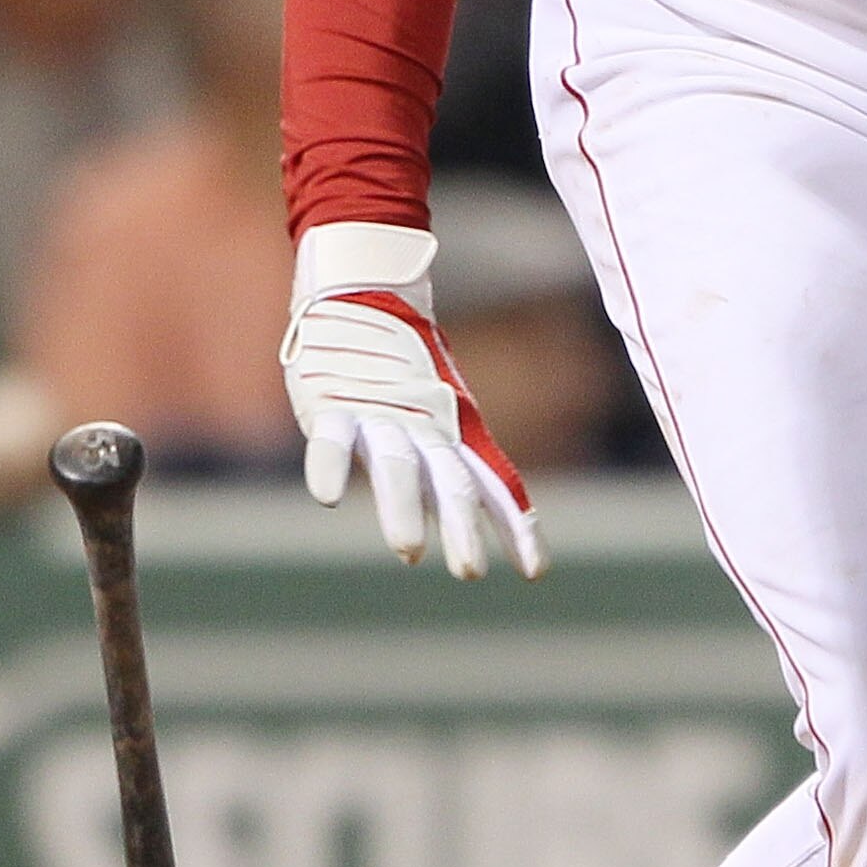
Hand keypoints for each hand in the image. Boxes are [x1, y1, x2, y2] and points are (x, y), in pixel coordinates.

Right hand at [282, 223, 547, 578]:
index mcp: (452, 435)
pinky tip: (330, 497)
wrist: (363, 295)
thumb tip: (496, 518)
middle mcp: (422, 430)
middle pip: (448, 482)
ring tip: (409, 552)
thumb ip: (465, 466)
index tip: (536, 571)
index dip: (514, 526)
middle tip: (471, 572)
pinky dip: (331, 467)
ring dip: (402, 509)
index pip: (491, 485)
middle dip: (459, 527)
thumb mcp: (443, 419)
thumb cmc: (407, 372)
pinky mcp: (332, 406)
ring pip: (395, 466)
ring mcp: (378, 416)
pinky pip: (333, 440)